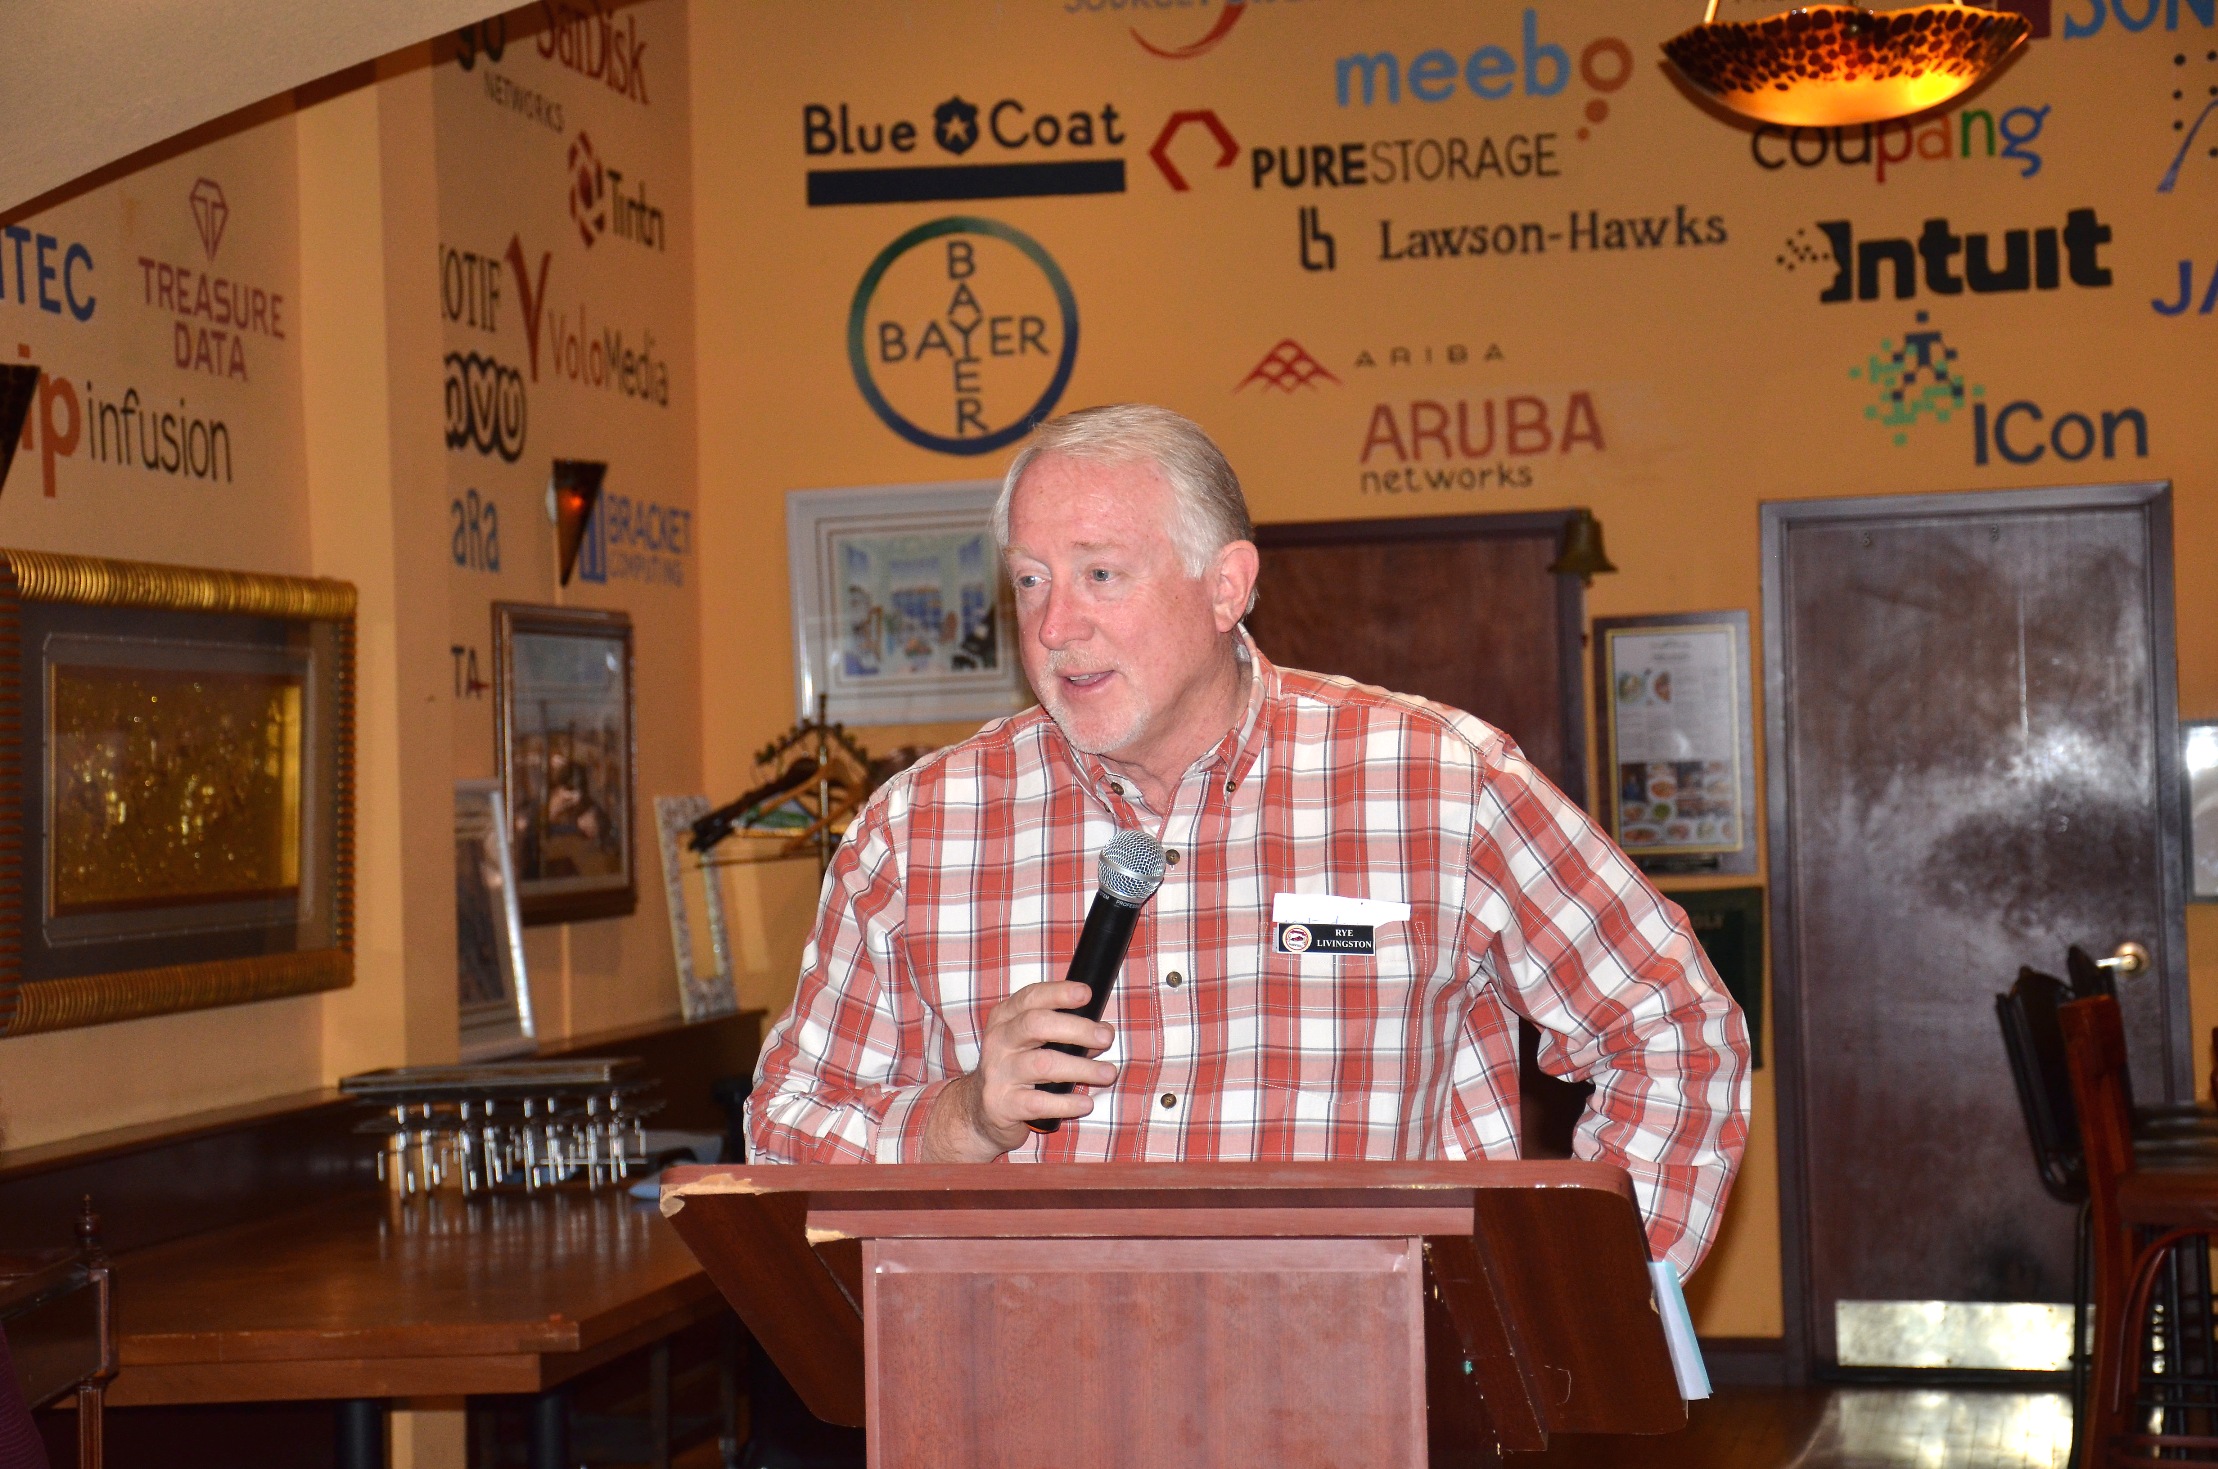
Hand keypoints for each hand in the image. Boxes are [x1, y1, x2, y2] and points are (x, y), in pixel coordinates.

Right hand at [921, 981, 1114, 1161]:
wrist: (981, 1110)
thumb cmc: (1017, 1068)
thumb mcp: (1031, 1043)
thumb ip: (1064, 1033)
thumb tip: (1103, 1032)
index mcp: (1005, 1018)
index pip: (1032, 997)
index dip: (1059, 993)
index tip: (1086, 993)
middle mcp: (998, 1041)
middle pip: (1037, 1024)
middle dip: (1077, 1029)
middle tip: (1106, 1037)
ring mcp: (998, 1073)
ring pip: (1043, 1064)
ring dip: (1082, 1068)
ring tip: (1109, 1073)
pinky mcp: (1002, 1104)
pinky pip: (1039, 1102)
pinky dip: (1067, 1103)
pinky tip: (1085, 1102)